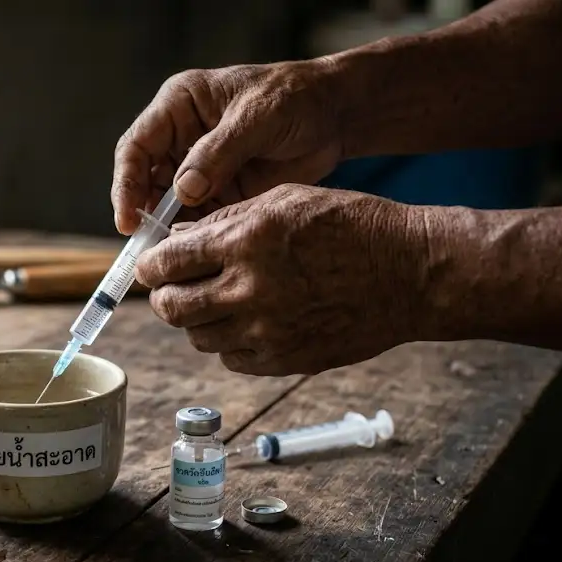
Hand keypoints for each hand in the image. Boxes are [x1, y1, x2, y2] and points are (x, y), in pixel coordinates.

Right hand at [111, 60, 342, 234]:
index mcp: (179, 106)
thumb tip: (183, 190)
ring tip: (170, 259)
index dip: (126, 184)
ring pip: (167, 206)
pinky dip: (193, 238)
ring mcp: (198, 168)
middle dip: (145, 215)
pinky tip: (196, 255)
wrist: (336, 116)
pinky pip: (196, 219)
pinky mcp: (218, 192)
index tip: (130, 220)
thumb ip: (219, 152)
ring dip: (167, 231)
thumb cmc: (296, 98)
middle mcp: (180, 138)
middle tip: (149, 250)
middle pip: (145, 181)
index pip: (136, 147)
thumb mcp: (258, 116)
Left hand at [133, 184, 430, 375]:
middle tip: (172, 289)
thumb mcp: (285, 201)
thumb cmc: (351, 226)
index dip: (151, 266)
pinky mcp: (283, 359)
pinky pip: (231, 359)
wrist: (410, 273)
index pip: (166, 263)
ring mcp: (265, 331)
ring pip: (198, 337)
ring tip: (215, 303)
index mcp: (245, 241)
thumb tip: (176, 239)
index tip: (151, 266)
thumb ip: (225, 221)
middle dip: (164, 296)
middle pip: (172, 307)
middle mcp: (248, 290)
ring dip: (197, 321)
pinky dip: (228, 343)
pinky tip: (245, 323)